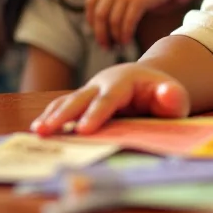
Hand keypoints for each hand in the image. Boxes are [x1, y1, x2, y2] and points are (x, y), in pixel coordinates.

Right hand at [30, 63, 189, 135]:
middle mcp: (103, 83)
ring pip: (69, 101)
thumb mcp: (175, 97)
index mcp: (125, 81)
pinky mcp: (82, 101)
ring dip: (52, 115)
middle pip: (82, 98)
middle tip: (47, 130)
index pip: (110, 98)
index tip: (85, 129)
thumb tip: (169, 94)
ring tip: (37, 131)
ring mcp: (90, 91)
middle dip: (65, 114)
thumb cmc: (164, 95)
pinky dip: (51, 116)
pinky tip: (38, 130)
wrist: (150, 85)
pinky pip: (64, 106)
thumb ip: (173, 97)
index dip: (97, 113)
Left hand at [86, 0, 194, 48]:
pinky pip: (128, 22)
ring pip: (113, 21)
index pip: (90, 3)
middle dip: (101, 34)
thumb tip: (104, 18)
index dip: (90, 21)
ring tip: (120, 45)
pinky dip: (126, 34)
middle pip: (99, 15)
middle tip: (106, 46)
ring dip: (115, 37)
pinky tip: (127, 40)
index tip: (97, 32)